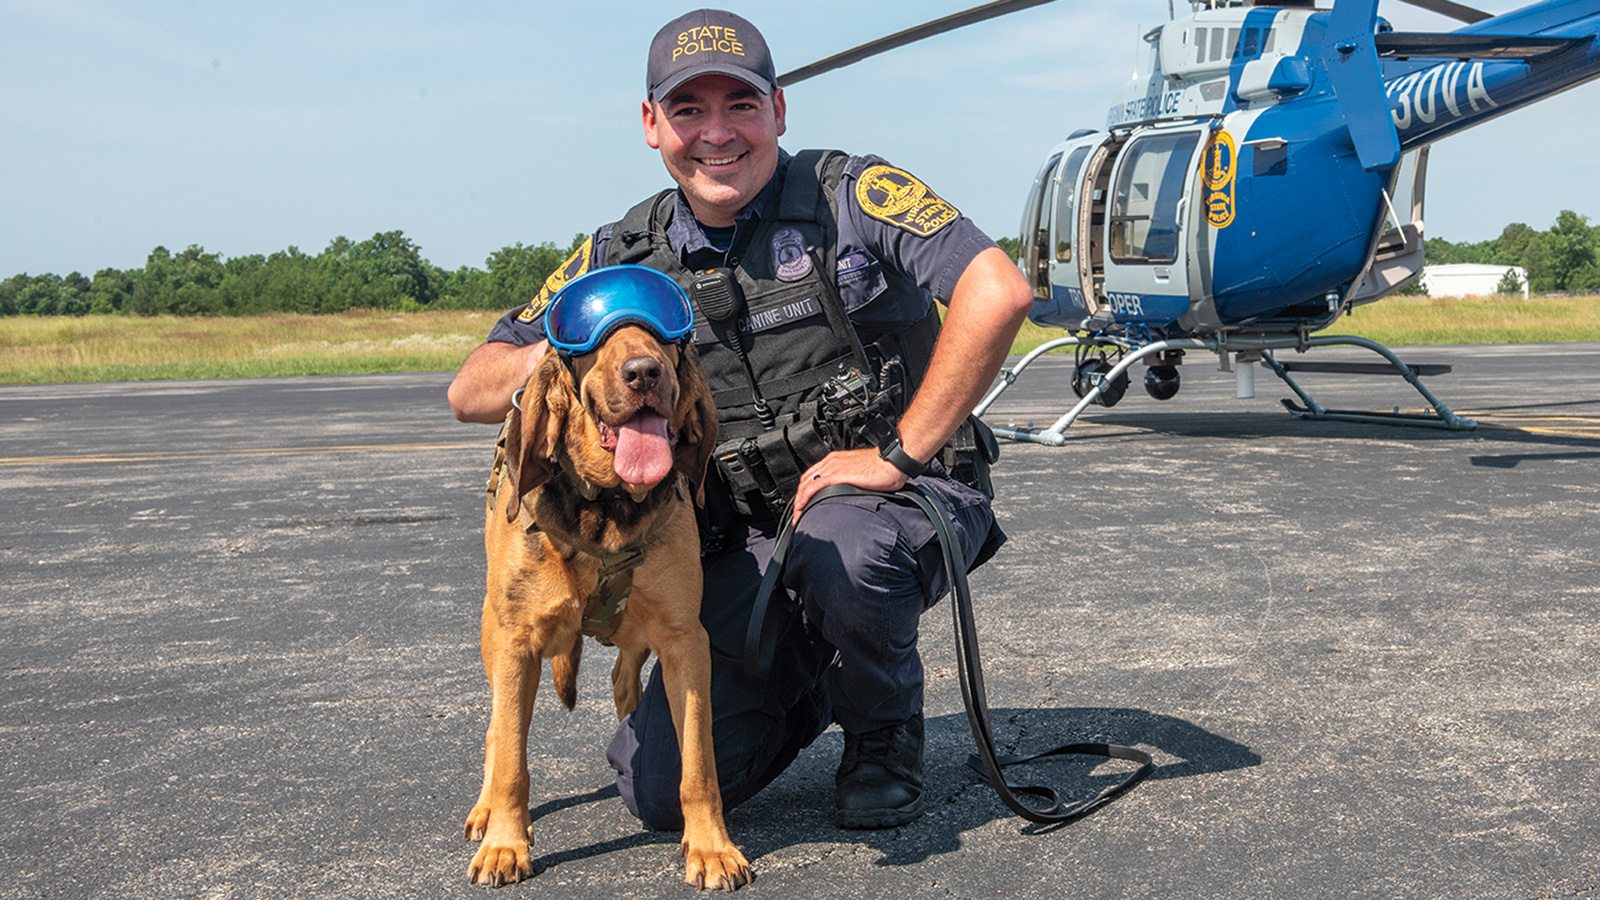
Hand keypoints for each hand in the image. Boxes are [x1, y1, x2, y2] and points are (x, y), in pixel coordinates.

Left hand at [791, 448, 909, 524]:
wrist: (892, 461)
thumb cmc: (884, 467)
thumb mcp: (862, 474)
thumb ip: (851, 482)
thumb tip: (850, 494)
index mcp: (836, 461)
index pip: (813, 476)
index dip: (805, 491)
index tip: (804, 505)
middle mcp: (831, 462)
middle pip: (806, 481)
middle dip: (799, 499)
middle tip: (798, 514)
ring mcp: (832, 468)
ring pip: (806, 485)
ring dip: (799, 502)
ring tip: (798, 517)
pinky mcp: (836, 475)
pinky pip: (813, 487)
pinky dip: (804, 498)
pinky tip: (801, 508)